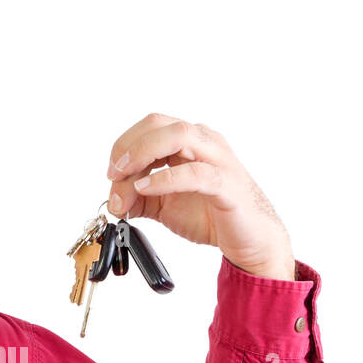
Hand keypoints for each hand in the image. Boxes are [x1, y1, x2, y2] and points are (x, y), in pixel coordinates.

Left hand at [105, 114, 294, 280]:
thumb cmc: (212, 214)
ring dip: (142, 154)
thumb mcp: (164, 206)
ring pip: (178, 136)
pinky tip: (145, 189)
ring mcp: (218, 160)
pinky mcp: (226, 185)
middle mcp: (204, 142)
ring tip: (126, 179)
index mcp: (190, 141)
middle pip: (158, 124)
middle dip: (128, 146)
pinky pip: (194, 173)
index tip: (111, 172)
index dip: (124, 145)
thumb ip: (138, 200)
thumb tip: (114, 200)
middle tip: (114, 173)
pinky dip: (164, 179)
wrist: (250, 239)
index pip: (150, 126)